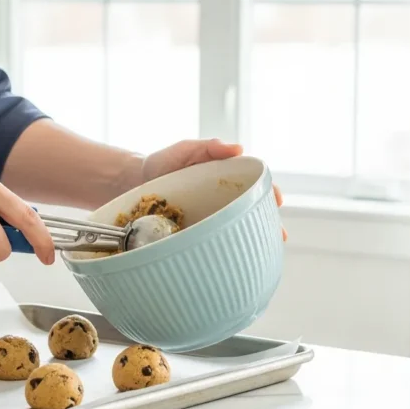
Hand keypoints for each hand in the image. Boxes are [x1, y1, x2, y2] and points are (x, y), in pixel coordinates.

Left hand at [138, 139, 286, 240]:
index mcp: (224, 180)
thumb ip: (208, 147)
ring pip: (236, 230)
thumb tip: (239, 149)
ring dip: (252, 240)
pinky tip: (234, 261)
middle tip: (279, 235)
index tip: (277, 200)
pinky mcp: (195, 236)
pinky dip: (225, 251)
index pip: (254, 185)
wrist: (131, 184)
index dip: (269, 192)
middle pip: (251, 211)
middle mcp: (221, 202)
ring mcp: (209, 220)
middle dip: (268, 222)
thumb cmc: (161, 163)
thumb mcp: (184, 149)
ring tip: (264, 252)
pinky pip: (213, 244)